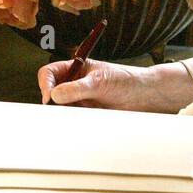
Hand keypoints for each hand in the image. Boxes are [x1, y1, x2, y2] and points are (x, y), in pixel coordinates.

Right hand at [37, 58, 192, 111]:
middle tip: (57, 111)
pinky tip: (81, 123)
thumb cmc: (127, 81)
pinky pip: (73, 120)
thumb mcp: (100, 81)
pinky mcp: (88, 114)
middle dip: (51, 102)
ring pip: (60, 108)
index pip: (49, 73)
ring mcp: (81, 100)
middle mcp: (75, 84)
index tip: (50, 96)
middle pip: (51, 92)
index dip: (46, 84)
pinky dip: (72, 123)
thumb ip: (77, 88)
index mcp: (76, 69)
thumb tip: (54, 95)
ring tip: (76, 115)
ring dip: (62, 114)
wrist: (146, 96)